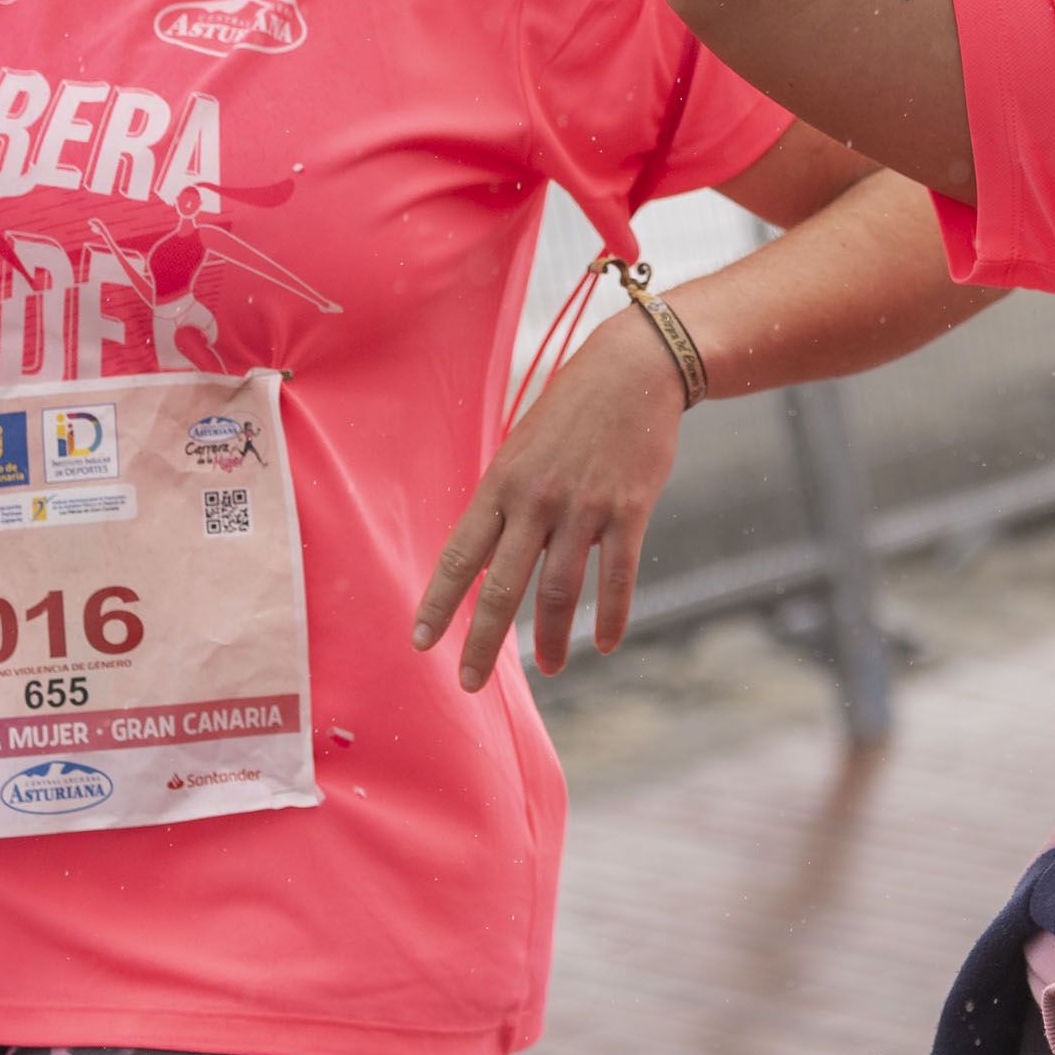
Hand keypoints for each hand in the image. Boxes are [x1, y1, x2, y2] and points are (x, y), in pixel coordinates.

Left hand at [410, 312, 686, 686]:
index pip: (460, 557)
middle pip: (502, 587)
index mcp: (500, 484)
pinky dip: (611, 616)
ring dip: (550, 640)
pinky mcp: (629, 510)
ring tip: (548, 670)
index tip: (421, 644)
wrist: (633, 370)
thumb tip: (485, 559)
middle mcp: (536, 500)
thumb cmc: (572, 412)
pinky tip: (604, 643)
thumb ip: (504, 502)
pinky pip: (617, 577)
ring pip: (559, 592)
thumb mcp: (521, 448)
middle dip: (482, 642)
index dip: (438, 605)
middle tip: (470, 684)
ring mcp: (584, 508)